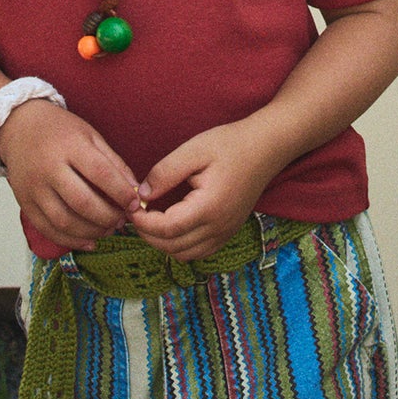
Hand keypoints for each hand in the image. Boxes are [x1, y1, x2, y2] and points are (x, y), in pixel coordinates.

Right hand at [0, 100, 140, 252]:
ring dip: (91, 232)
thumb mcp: (90, 136)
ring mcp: (34, 188)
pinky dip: (70, 240)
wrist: (20, 128)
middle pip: (82, 202)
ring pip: (64, 220)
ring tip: (108, 230)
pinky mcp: (24, 203)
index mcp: (70, 146)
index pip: (100, 173)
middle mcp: (49, 168)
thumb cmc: (60, 131)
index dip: (121, 192)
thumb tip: (135, 191)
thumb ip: (114, 163)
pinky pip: (47, 229)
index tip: (135, 204)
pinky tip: (89, 241)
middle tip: (122, 220)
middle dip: (107, 217)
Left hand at [131, 118, 282, 262]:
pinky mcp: (228, 232)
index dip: (143, 222)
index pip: (166, 229)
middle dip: (148, 233)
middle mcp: (219, 227)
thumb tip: (141, 195)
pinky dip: (180, 245)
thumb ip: (165, 173)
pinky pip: (199, 251)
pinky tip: (172, 224)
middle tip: (137, 212)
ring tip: (151, 218)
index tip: (131, 206)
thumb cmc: (230, 144)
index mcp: (209, 207)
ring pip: (185, 254)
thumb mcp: (193, 150)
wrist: (266, 147)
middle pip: (172, 246)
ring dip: (163, 242)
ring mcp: (225, 232)